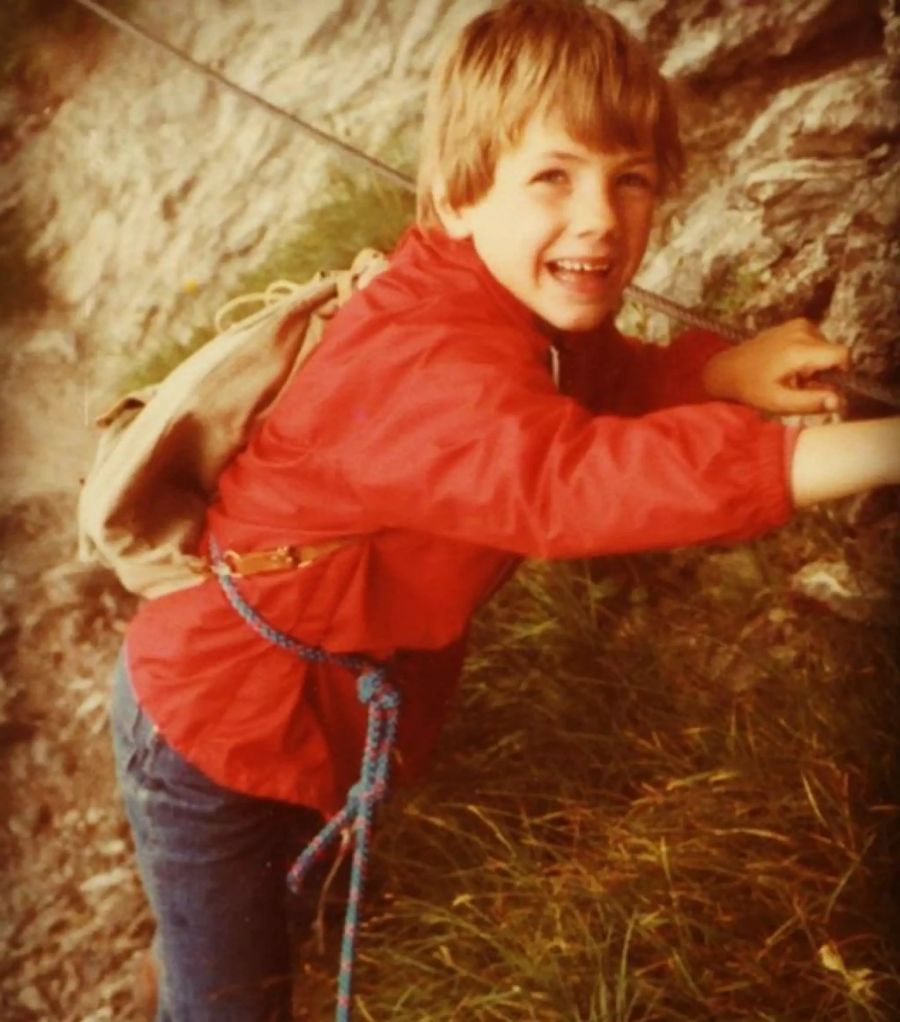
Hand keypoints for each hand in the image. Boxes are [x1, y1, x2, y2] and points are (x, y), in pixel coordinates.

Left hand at [701, 319, 850, 413]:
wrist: (728, 369)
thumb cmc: (752, 389)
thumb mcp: (780, 402)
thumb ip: (811, 402)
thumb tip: (839, 402)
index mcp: (800, 350)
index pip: (843, 354)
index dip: (841, 372)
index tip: (824, 385)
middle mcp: (802, 331)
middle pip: (833, 352)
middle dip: (824, 371)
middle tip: (799, 383)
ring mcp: (798, 324)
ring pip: (825, 347)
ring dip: (815, 364)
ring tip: (792, 375)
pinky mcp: (794, 324)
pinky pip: (815, 341)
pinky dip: (808, 354)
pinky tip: (788, 364)